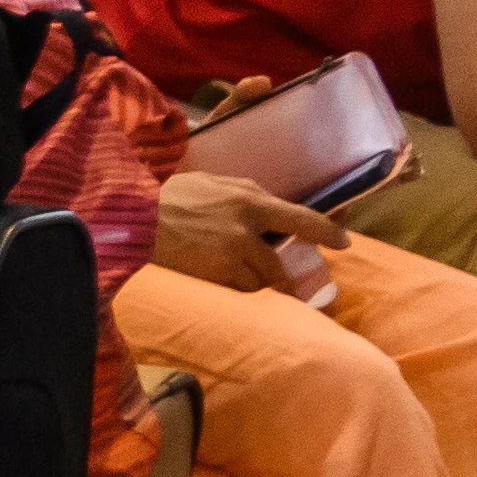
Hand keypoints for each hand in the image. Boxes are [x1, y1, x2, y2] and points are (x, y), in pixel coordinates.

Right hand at [146, 171, 350, 297]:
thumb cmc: (165, 196)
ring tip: (242, 287)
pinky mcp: (217, 275)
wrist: (133, 219)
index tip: (343, 243)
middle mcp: (247, 227)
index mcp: (247, 198)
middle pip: (278, 263)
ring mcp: (233, 253)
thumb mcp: (208, 184)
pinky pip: (238, 292)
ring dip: (255, 286)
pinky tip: (221, 288)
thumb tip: (264, 208)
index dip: (325, 232)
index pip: (299, 218)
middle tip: (286, 288)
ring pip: (260, 281)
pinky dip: (234, 293)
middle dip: (282, 278)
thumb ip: (239, 194)